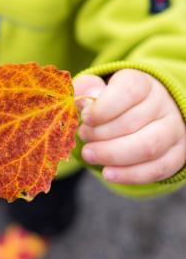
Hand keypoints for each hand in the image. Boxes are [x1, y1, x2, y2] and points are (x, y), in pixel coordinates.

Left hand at [74, 69, 185, 184]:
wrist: (142, 114)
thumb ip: (85, 90)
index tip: (85, 118)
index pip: (128, 91)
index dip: (103, 107)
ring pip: (148, 147)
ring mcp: (173, 130)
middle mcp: (162, 104)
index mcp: (141, 84)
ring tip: (89, 155)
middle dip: (101, 134)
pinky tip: (108, 173)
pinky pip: (157, 169)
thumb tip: (83, 102)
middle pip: (134, 122)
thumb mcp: (95, 88)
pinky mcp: (176, 154)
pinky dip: (129, 175)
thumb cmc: (111, 101)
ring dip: (113, 155)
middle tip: (83, 136)